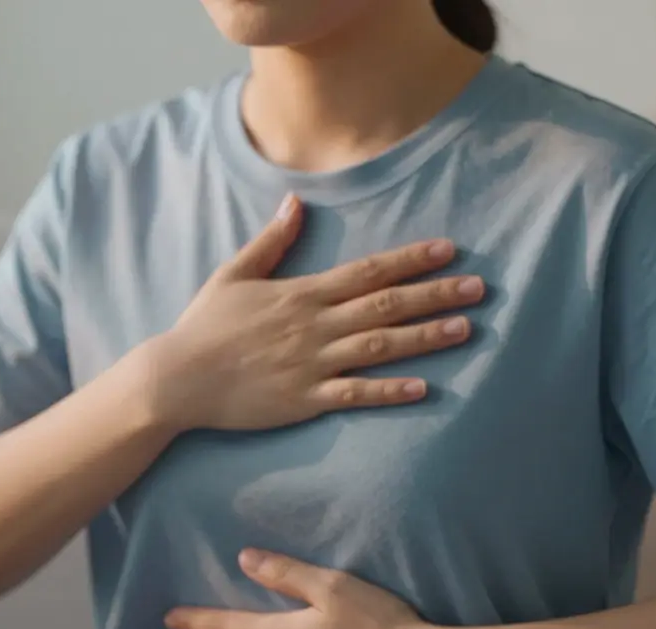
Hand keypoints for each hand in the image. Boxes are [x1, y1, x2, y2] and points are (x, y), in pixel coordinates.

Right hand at [147, 193, 484, 430]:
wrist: (177, 378)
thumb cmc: (205, 326)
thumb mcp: (234, 274)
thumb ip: (272, 240)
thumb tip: (296, 202)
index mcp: (302, 294)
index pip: (367, 271)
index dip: (410, 259)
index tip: (448, 250)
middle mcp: (314, 326)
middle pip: (385, 305)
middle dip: (434, 294)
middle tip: (479, 288)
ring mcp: (312, 364)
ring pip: (379, 347)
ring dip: (424, 337)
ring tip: (465, 329)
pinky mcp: (304, 400)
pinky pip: (355, 395)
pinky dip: (389, 391)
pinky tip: (423, 389)